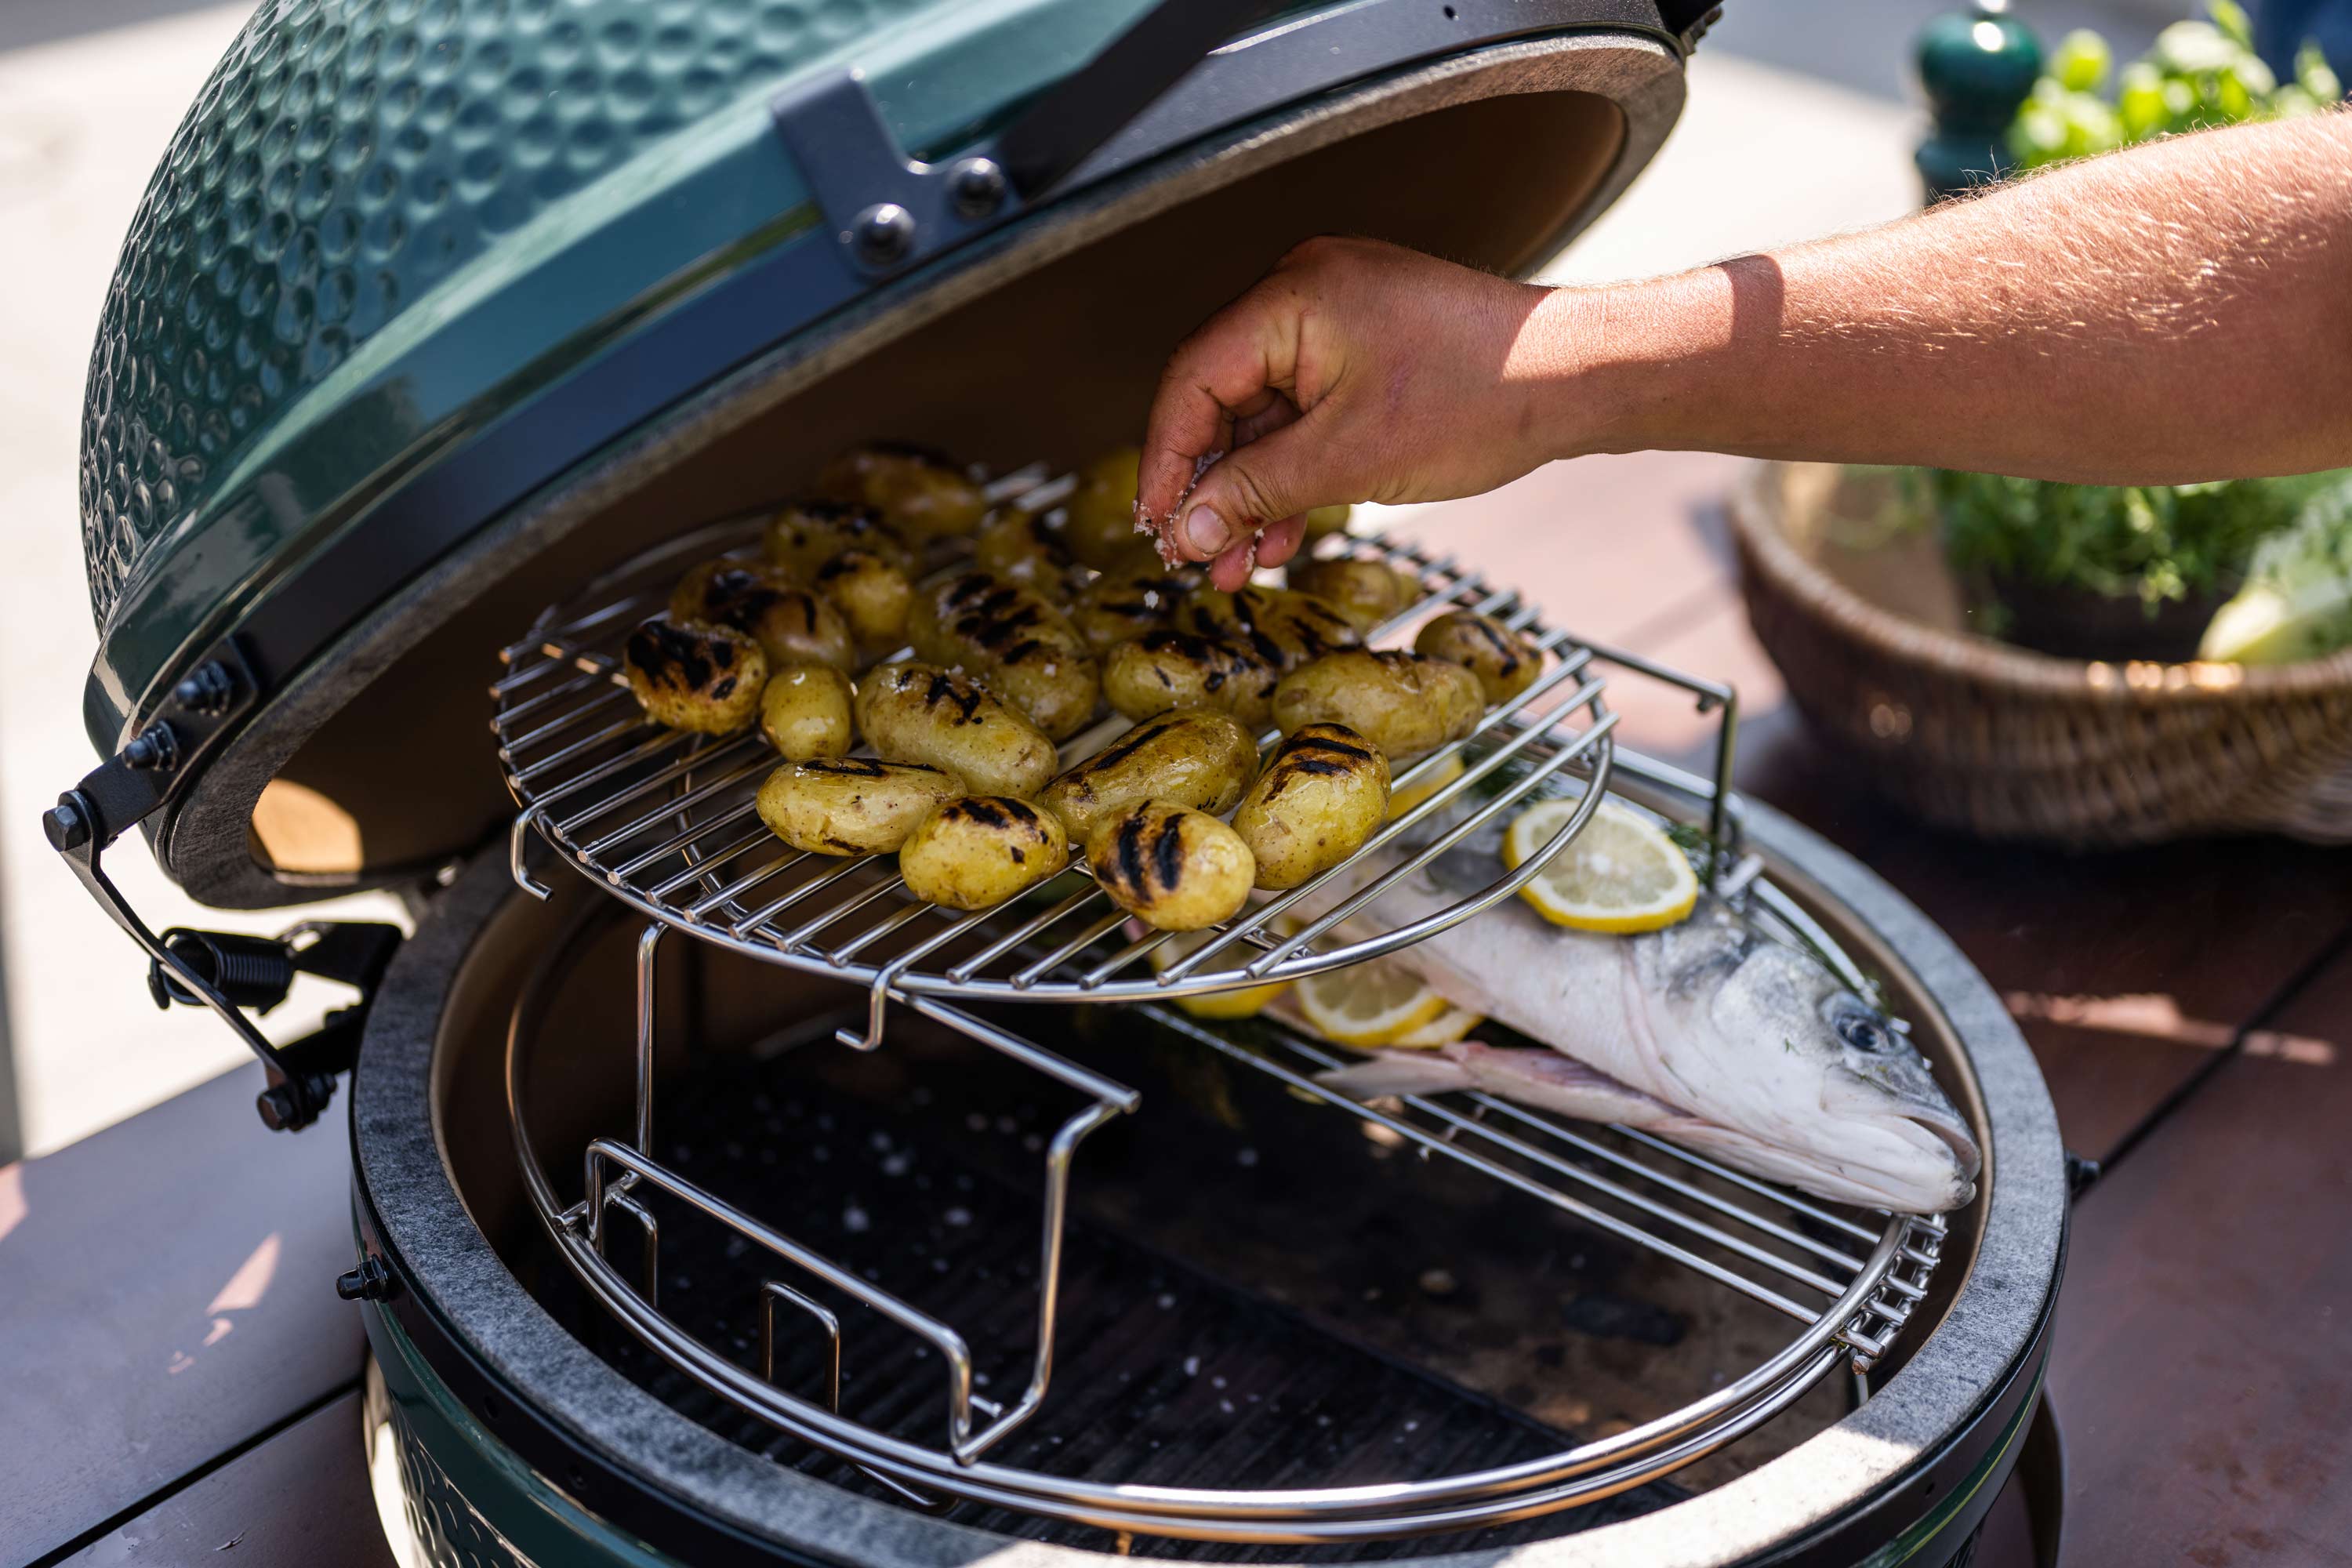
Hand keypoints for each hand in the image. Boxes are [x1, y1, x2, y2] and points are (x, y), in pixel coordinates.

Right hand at [1136, 236, 1584, 588]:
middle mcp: (1304, 294)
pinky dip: (1292, 471)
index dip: (1166, 460)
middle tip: (1194, 556)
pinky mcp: (1364, 349)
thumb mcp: (1350, 460)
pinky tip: (1280, 533)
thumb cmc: (1482, 396)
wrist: (1576, 379)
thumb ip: (1255, 492)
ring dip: (1250, 492)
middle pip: (1221, 398)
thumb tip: (1187, 528)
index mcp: (1291, 297)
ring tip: (1238, 564)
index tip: (1157, 524)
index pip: (1192, 380)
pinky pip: (1304, 412)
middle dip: (1210, 487)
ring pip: (1263, 415)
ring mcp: (1336, 319)